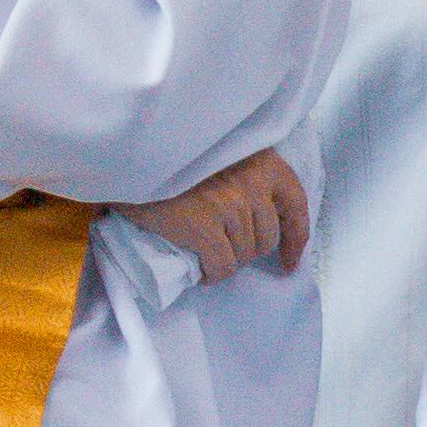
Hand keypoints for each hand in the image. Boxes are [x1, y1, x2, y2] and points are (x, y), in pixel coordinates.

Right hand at [116, 148, 309, 284]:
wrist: (130, 159)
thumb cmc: (174, 157)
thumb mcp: (223, 152)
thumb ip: (247, 175)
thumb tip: (260, 221)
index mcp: (262, 160)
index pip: (295, 203)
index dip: (296, 238)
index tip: (289, 260)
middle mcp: (251, 181)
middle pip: (266, 239)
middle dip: (247, 250)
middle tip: (222, 245)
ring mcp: (229, 205)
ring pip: (243, 256)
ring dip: (225, 261)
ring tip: (204, 251)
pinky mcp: (205, 227)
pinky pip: (222, 267)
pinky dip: (211, 274)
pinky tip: (199, 269)